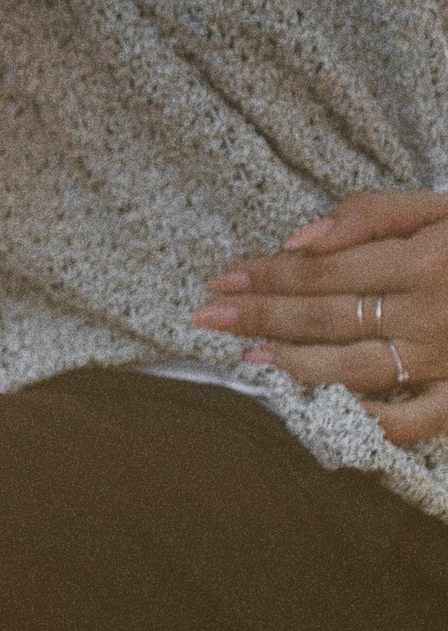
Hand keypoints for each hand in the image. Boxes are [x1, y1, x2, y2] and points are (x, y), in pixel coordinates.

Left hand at [193, 190, 447, 446]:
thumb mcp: (444, 206)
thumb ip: (374, 215)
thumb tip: (300, 241)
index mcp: (426, 258)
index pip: (325, 271)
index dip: (268, 275)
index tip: (222, 278)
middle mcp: (432, 312)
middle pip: (327, 317)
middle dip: (261, 316)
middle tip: (206, 316)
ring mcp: (447, 359)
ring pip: (355, 369)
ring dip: (294, 365)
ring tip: (249, 358)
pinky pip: (413, 422)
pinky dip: (372, 423)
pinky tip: (330, 414)